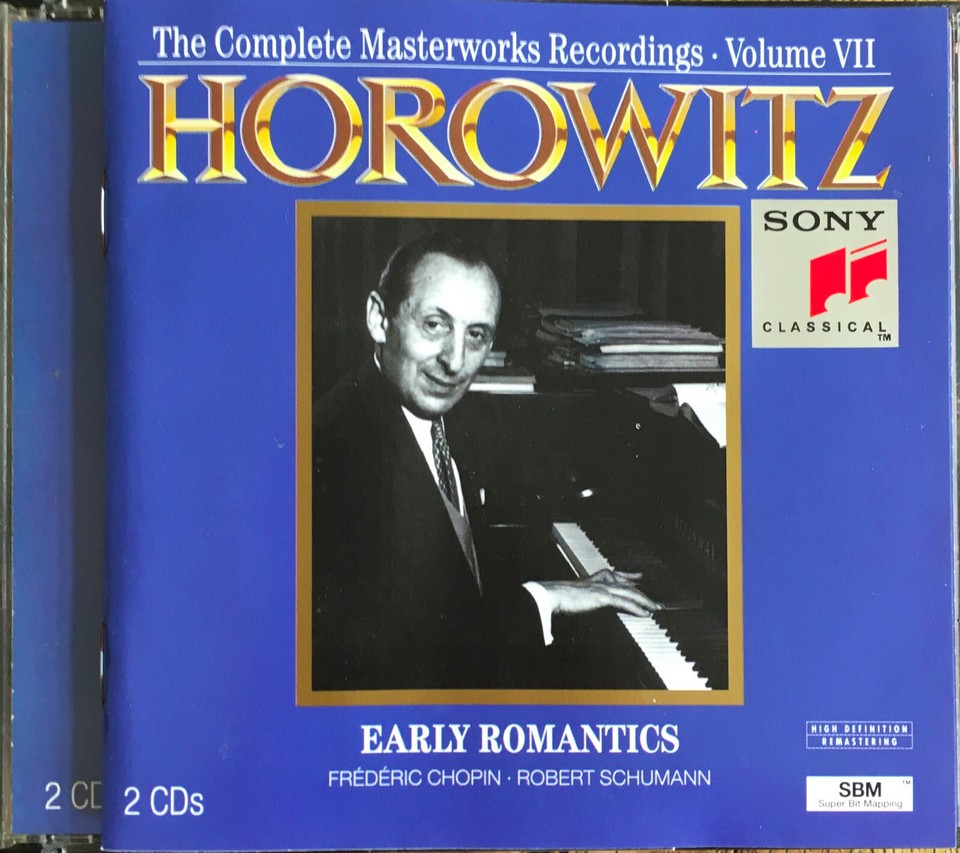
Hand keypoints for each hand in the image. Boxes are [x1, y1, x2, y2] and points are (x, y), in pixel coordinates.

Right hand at [538, 570, 661, 617]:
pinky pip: (624, 603)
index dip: (630, 577)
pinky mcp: (603, 596)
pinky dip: (636, 608)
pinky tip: (644, 614)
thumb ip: (587, 596)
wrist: (553, 594)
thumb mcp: (577, 594)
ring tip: (656, 609)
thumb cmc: (561, 596)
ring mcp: (603, 588)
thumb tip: (590, 600)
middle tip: (656, 603)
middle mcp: (602, 581)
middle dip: (644, 594)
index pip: (617, 576)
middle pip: (628, 586)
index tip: (639, 577)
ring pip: (630, 594)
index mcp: (596, 578)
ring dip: (645, 602)